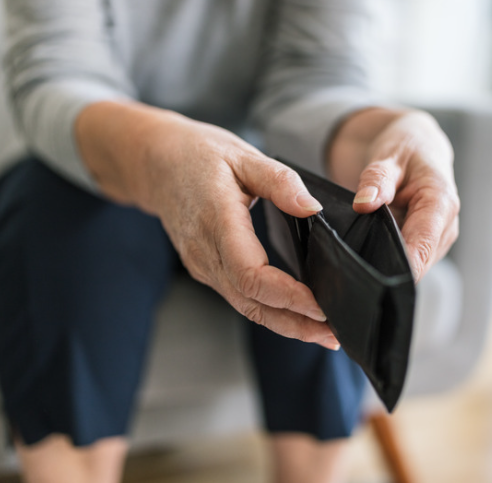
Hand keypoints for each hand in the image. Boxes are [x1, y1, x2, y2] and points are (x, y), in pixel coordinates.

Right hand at [76, 102, 339, 349]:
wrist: (155, 163)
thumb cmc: (199, 155)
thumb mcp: (242, 155)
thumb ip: (279, 181)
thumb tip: (312, 209)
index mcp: (217, 221)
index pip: (251, 275)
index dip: (288, 297)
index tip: (322, 305)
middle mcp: (206, 253)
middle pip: (252, 303)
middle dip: (295, 323)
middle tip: (336, 335)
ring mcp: (203, 265)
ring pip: (246, 306)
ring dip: (286, 324)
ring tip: (325, 334)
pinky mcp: (206, 269)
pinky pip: (240, 297)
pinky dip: (270, 311)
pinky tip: (295, 314)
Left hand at [329, 109, 458, 280]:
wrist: (418, 145)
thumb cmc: (406, 147)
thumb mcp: (388, 156)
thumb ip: (376, 180)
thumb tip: (363, 203)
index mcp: (441, 203)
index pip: (422, 246)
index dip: (404, 268)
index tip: (378, 280)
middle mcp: (446, 225)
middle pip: (420, 261)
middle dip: (391, 269)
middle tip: (355, 273)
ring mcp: (439, 237)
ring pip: (416, 264)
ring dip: (390, 264)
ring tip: (360, 261)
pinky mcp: (429, 242)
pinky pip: (411, 259)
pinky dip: (391, 257)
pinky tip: (370, 253)